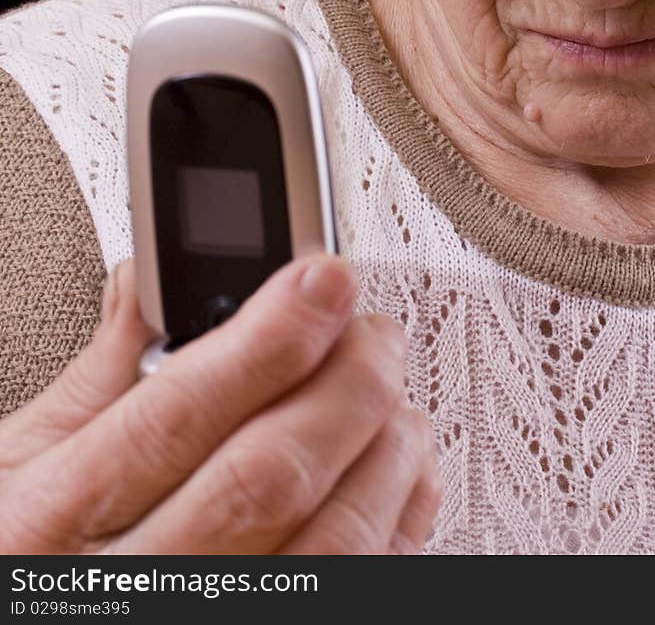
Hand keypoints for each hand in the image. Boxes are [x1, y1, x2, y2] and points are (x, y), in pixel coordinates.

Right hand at [0, 256, 440, 554]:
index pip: (176, 418)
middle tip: (371, 328)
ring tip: (389, 391)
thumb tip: (154, 282)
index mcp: (55, 517)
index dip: (266, 340)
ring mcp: (205, 620)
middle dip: (346, 383)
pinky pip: (365, 585)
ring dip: (384, 449)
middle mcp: (138, 584)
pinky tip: (397, 465)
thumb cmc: (22, 555)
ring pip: (335, 543)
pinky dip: (400, 514)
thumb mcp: (15, 466)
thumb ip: (97, 376)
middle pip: (270, 478)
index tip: (322, 278)